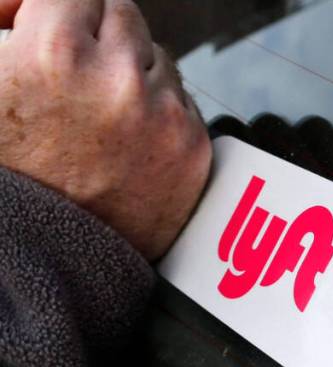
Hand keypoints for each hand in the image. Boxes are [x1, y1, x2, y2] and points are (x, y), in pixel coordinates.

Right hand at [0, 0, 210, 260]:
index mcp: (56, 49)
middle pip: (123, 15)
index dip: (56, 13)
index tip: (43, 36)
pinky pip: (181, 103)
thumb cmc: (5, 169)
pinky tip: (123, 144)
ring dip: (130, 73)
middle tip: (69, 80)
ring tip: (93, 119)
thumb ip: (5, 15)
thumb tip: (24, 5)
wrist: (40, 255)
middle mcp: (121, 79)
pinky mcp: (194, 151)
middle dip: (96, 38)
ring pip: (158, 58)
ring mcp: (164, 116)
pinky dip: (157, 114)